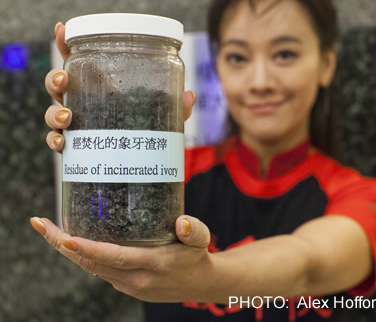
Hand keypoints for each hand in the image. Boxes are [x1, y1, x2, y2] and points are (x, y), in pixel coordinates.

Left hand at [30, 215, 213, 302]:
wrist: (200, 284)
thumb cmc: (197, 257)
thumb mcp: (201, 239)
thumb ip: (194, 230)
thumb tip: (182, 223)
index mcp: (152, 264)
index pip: (114, 257)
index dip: (88, 249)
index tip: (65, 238)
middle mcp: (136, 278)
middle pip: (92, 263)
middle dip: (62, 245)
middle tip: (41, 224)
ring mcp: (128, 284)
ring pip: (91, 268)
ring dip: (68, 251)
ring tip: (50, 229)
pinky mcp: (126, 285)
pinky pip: (99, 270)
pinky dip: (83, 256)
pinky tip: (74, 242)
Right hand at [45, 22, 195, 151]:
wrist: (144, 163)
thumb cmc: (148, 129)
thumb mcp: (164, 115)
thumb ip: (176, 106)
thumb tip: (189, 95)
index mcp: (100, 86)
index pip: (79, 61)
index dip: (67, 44)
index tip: (63, 29)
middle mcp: (84, 102)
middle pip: (59, 85)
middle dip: (55, 79)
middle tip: (64, 80)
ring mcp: (77, 124)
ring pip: (53, 112)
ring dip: (54, 112)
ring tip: (67, 116)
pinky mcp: (75, 147)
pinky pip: (57, 142)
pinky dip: (54, 141)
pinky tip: (62, 143)